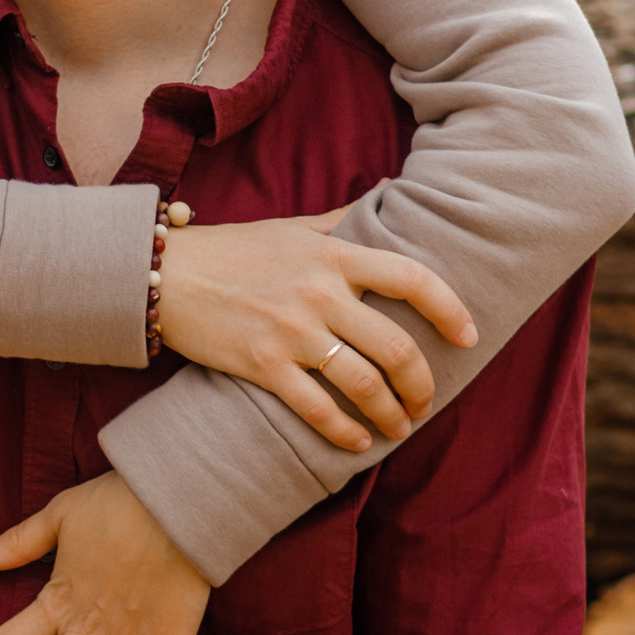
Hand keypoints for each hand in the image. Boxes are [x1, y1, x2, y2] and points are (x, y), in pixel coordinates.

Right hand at [154, 213, 474, 447]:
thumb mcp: (292, 226)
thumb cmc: (233, 250)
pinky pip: (318, 409)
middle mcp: (321, 293)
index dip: (450, 310)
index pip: (413, 279)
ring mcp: (292, 332)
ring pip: (365, 385)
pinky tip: (359, 441)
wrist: (165, 274)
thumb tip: (389, 193)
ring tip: (400, 427)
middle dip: (422, 384)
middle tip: (425, 402)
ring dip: (392, 414)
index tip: (469, 336)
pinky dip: (346, 432)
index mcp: (334, 255)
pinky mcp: (263, 365)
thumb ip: (342, 219)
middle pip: (397, 347)